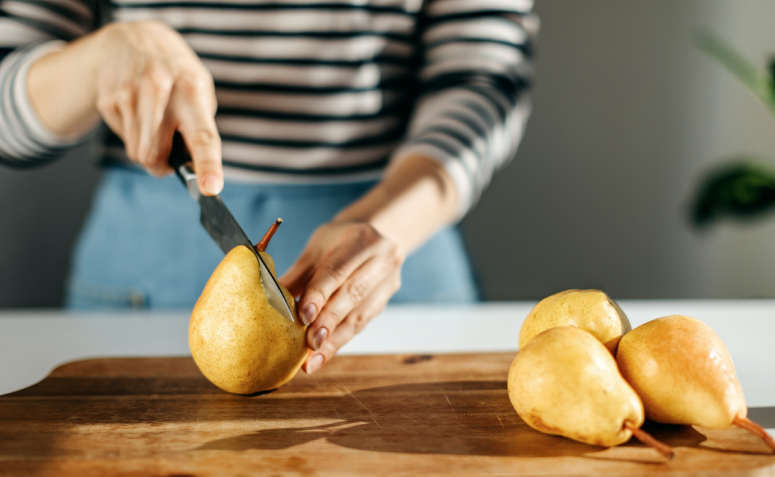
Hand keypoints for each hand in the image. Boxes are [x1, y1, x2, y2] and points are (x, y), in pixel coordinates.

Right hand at [98, 22, 221, 193]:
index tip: (211, 187)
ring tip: (153, 121)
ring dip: (147, 149)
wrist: (135, 39)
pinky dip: (132, 134)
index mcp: (192, 91)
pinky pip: (123, 139)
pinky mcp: (108, 99)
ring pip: (137, 152)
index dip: (208, 165)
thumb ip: (200, 128)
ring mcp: (129, 94)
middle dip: (162, 164)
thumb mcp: (200, 90)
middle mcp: (160, 90)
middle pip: (156, 155)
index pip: (203, 135)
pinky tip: (136, 110)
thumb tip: (191, 169)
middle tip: (169, 153)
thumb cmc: (177, 75)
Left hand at [280, 222, 403, 372]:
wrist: (377, 233)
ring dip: (335, 340)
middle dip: (329, 323)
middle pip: (352, 295)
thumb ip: (298, 275)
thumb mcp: (317, 248)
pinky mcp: (386, 299)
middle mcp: (381, 260)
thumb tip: (269, 299)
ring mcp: (388, 280)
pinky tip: (325, 353)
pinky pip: (363, 323)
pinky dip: (341, 339)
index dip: (320, 295)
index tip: (304, 317)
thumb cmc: (340, 240)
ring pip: (361, 316)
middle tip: (310, 345)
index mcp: (361, 240)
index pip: (338, 270)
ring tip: (314, 360)